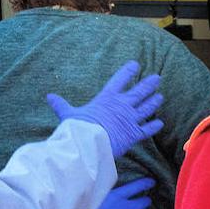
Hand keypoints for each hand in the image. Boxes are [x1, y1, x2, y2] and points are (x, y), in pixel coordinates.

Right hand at [47, 61, 163, 156]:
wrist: (89, 144)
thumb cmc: (79, 128)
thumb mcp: (69, 114)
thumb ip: (61, 105)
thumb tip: (49, 97)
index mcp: (106, 98)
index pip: (119, 80)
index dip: (128, 71)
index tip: (135, 64)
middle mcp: (121, 106)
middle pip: (139, 92)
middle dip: (148, 84)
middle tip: (157, 78)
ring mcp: (129, 119)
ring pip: (146, 108)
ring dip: (154, 102)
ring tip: (160, 96)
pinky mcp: (133, 133)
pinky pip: (146, 129)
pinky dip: (153, 126)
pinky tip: (160, 123)